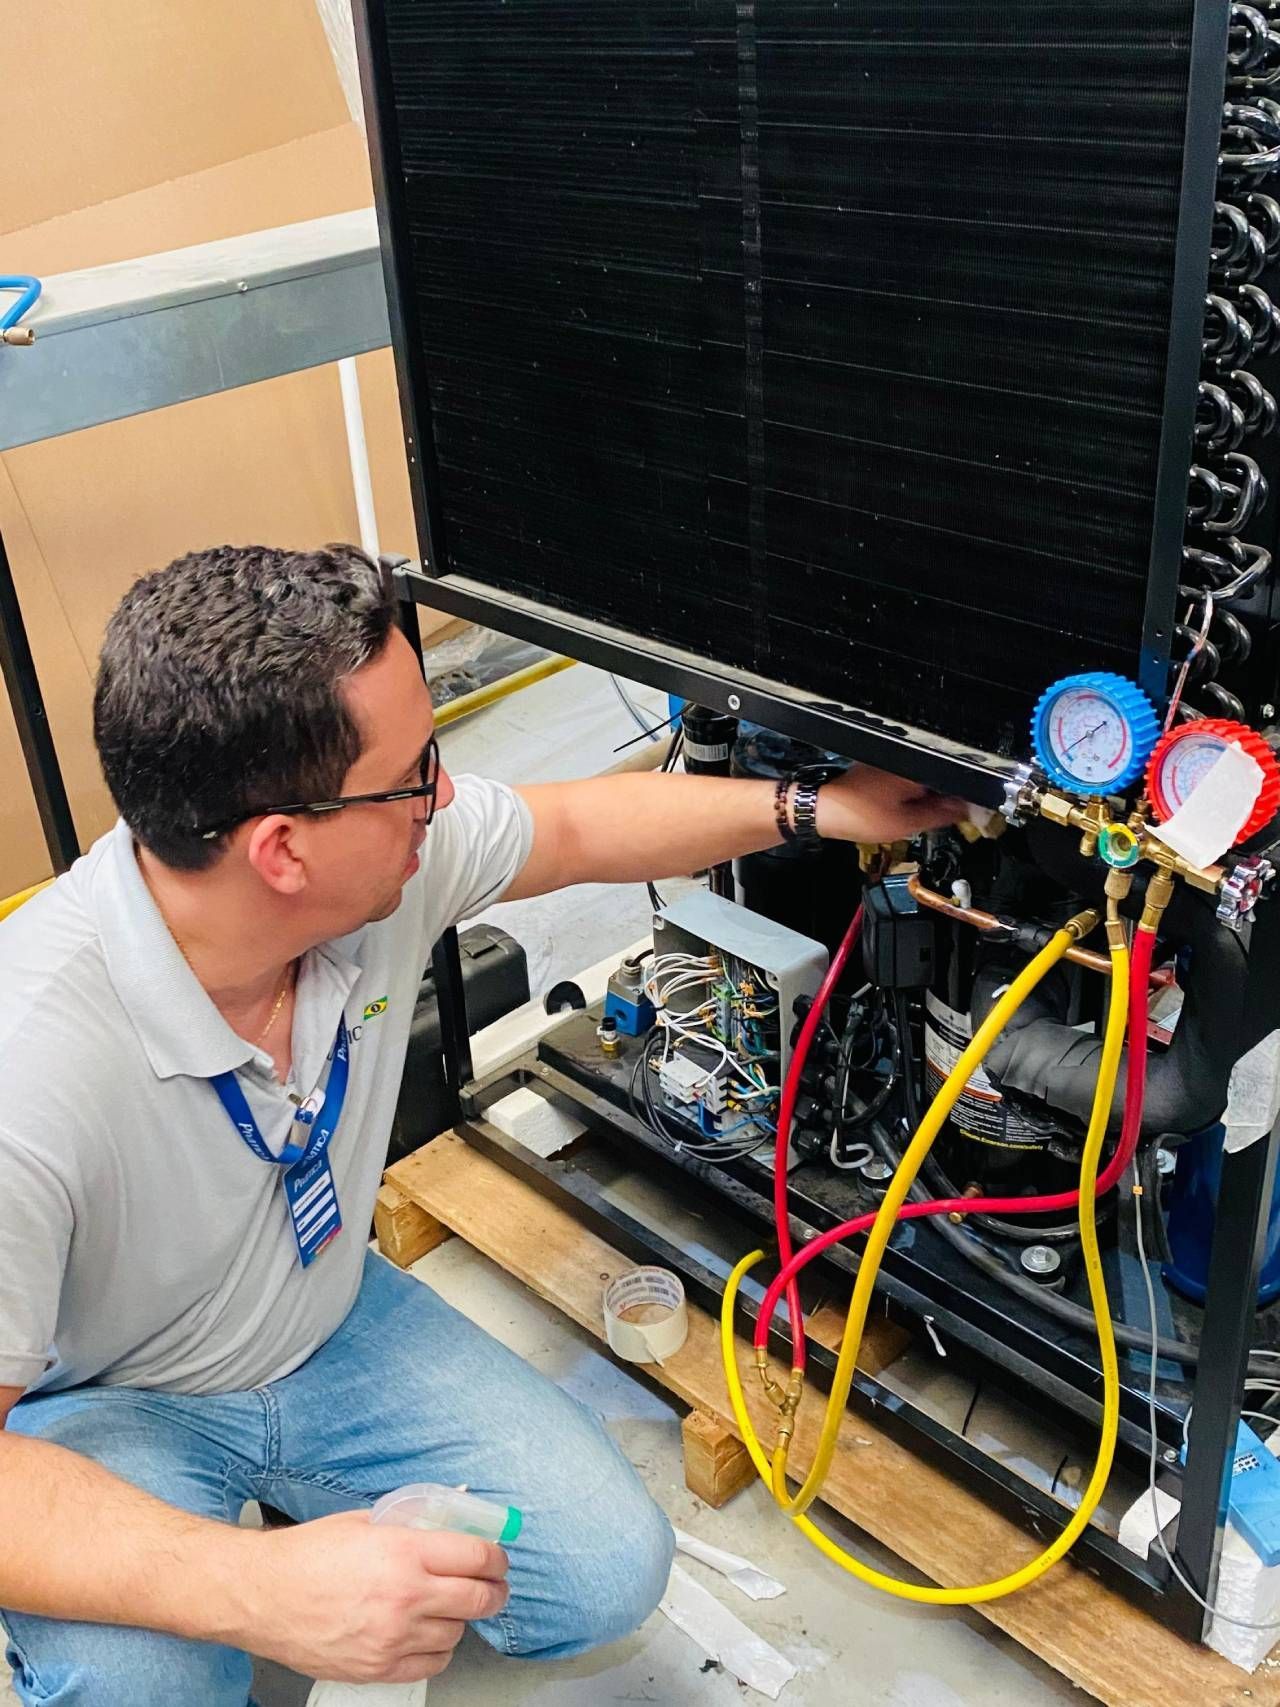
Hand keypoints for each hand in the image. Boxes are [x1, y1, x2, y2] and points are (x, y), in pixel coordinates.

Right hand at [233, 1510, 509, 1684]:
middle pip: (479, 1599)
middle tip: (493, 1584)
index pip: (478, 1557)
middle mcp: (405, 1597)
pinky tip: (429, 1633)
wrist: (262, 1596)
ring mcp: (393, 1637)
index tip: (497, 1557)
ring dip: (461, 1618)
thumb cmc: (308, 1555)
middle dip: (494, 1590)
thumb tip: (448, 1524)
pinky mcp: (378, 1667)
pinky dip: (439, 1648)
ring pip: (458, 1633)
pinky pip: (432, 1663)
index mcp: (404, 1552)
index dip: (497, 1556)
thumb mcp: (366, 1521)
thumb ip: (410, 1525)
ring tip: (450, 1605)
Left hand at [813, 765, 966, 844]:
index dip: (963, 797)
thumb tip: (965, 810)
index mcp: (916, 767)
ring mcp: (888, 761)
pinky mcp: (876, 767)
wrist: (824, 810)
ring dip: (924, 794)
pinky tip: (900, 807)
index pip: (953, 778)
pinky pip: (903, 778)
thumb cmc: (860, 815)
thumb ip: (939, 815)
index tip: (967, 811)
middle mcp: (904, 759)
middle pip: (937, 776)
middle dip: (942, 796)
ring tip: (916, 814)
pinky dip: (907, 791)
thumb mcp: (906, 823)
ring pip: (920, 777)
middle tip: (940, 817)